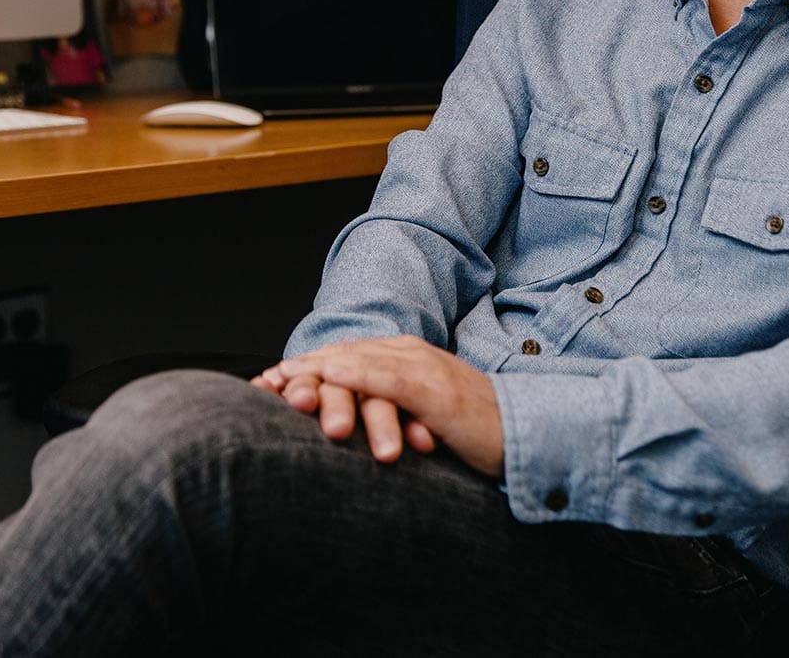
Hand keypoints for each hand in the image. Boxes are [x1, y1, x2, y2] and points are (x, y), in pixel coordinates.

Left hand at [269, 337, 504, 478]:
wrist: (524, 435)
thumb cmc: (471, 432)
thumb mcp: (417, 416)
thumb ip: (385, 409)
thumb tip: (344, 426)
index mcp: (404, 357)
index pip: (344, 357)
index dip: (306, 368)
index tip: (268, 384)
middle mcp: (409, 354)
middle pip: (344, 355)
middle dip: (302, 368)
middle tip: (264, 382)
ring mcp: (424, 368)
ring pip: (360, 362)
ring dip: (319, 371)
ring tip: (284, 381)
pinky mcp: (437, 391)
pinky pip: (390, 379)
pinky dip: (357, 375)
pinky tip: (332, 374)